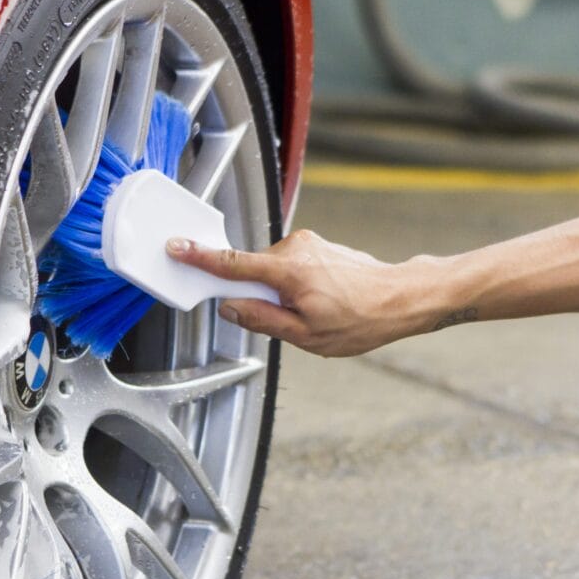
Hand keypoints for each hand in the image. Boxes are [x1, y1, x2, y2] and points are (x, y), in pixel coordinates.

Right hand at [166, 230, 430, 356]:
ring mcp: (307, 243)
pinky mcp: (316, 245)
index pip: (232, 263)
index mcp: (288, 270)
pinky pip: (288, 265)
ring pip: (271, 270)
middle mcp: (295, 248)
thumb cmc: (361, 318)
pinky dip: (292, 283)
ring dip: (279, 291)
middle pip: (252, 271)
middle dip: (258, 295)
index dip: (200, 257)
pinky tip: (319, 299)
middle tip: (289, 317)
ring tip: (313, 310)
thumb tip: (232, 309)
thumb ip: (261, 319)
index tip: (177, 247)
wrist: (401, 297)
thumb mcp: (305, 335)